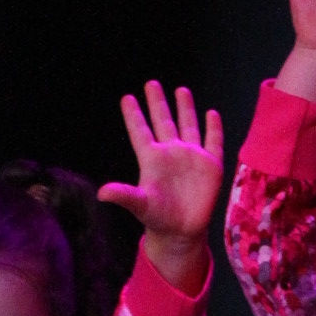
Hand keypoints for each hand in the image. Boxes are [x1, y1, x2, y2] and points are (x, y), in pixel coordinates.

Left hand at [99, 82, 223, 287]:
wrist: (182, 231)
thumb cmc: (158, 217)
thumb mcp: (140, 205)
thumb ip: (124, 195)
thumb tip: (101, 193)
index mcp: (152, 159)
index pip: (141, 131)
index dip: (134, 115)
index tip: (127, 98)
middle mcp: (171, 153)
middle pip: (163, 121)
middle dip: (157, 103)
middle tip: (151, 83)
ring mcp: (191, 157)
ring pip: (188, 126)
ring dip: (185, 108)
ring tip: (181, 90)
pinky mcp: (211, 165)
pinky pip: (213, 142)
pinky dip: (213, 128)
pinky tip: (212, 114)